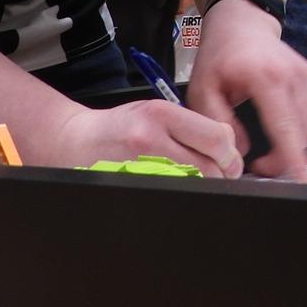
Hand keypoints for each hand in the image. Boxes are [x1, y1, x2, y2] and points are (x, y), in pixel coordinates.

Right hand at [26, 97, 238, 176]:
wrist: (76, 141)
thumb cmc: (120, 126)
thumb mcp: (155, 111)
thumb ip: (191, 126)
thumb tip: (228, 149)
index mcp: (162, 114)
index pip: (217, 138)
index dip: (230, 154)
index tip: (229, 159)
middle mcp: (151, 138)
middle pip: (209, 167)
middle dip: (221, 174)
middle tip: (220, 176)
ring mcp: (139, 165)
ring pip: (193, 184)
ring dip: (203, 186)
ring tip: (197, 182)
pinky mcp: (132, 184)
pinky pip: (171, 195)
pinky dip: (181, 195)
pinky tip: (177, 189)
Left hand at [188, 0, 306, 178]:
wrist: (243, 24)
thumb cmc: (221, 57)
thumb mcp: (202, 91)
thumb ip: (217, 126)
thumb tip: (238, 155)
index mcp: (266, 78)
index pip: (285, 127)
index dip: (293, 159)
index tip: (303, 182)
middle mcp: (295, 77)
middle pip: (301, 138)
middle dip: (282, 160)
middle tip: (257, 162)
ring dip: (292, 146)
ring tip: (266, 142)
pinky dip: (299, 131)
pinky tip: (279, 123)